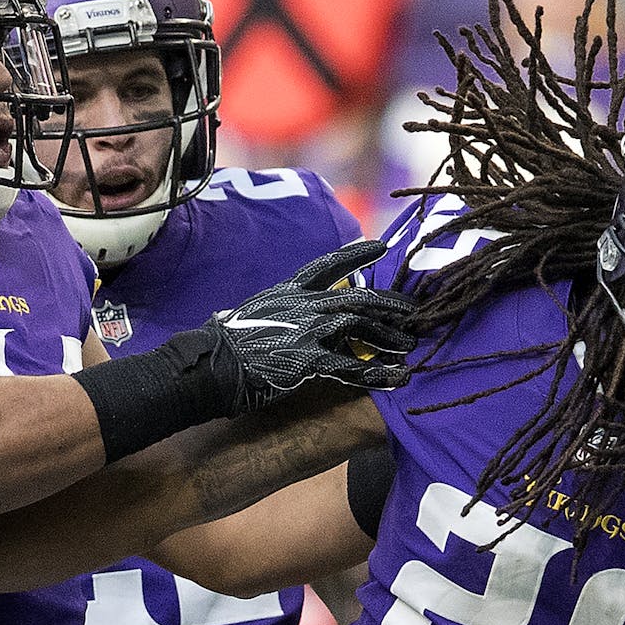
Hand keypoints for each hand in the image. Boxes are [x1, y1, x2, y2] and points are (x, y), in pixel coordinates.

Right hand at [203, 239, 414, 412]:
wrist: (212, 363)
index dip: (355, 255)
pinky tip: (398, 379)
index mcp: (289, 292)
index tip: (381, 245)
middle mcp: (303, 305)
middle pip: (357, 297)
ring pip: (361, 325)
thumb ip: (284, 312)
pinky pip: (353, 365)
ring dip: (389, 336)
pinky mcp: (309, 359)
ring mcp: (307, 329)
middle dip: (389, 304)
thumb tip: (298, 319)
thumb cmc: (228, 343)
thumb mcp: (258, 313)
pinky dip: (379, 373)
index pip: (327, 266)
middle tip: (413, 313)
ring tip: (409, 346)